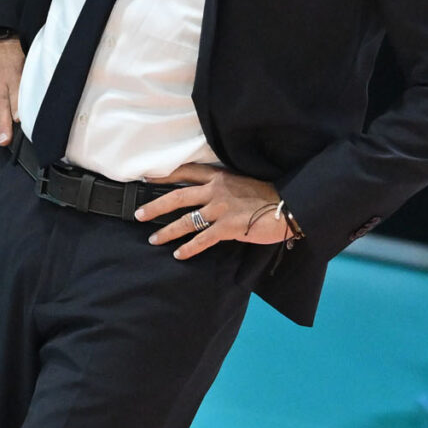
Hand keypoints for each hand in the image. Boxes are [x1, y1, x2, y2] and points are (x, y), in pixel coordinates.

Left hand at [135, 163, 290, 259]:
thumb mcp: (241, 182)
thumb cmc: (267, 195)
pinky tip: (179, 254)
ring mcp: (222, 208)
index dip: (164, 176)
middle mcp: (216, 190)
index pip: (186, 172)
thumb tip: (204, 195)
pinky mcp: (229, 227)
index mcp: (219, 176)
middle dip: (155, 206)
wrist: (289, 205)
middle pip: (177, 196)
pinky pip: (203, 239)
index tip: (146, 179)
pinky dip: (189, 248)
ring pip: (186, 220)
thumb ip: (221, 186)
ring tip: (153, 239)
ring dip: (167, 231)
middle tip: (138, 214)